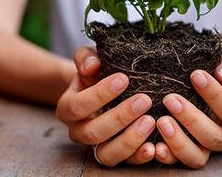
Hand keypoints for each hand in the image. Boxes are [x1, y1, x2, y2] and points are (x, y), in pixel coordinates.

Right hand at [56, 46, 156, 166]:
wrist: (104, 87)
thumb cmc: (97, 71)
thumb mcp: (89, 59)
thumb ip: (87, 57)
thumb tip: (92, 65)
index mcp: (68, 107)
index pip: (78, 105)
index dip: (100, 94)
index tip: (124, 79)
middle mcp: (78, 131)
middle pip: (93, 132)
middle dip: (120, 117)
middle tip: (144, 100)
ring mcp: (95, 146)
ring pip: (106, 154)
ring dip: (129, 140)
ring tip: (150, 122)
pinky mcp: (115, 155)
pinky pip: (124, 163)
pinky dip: (139, 157)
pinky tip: (153, 146)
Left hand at [154, 54, 221, 168]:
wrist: (215, 87)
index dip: (215, 95)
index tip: (195, 75)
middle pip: (213, 137)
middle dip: (191, 119)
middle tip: (170, 99)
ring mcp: (209, 151)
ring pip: (197, 156)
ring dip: (178, 141)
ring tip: (161, 121)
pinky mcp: (189, 155)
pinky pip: (179, 163)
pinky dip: (166, 156)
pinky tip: (153, 144)